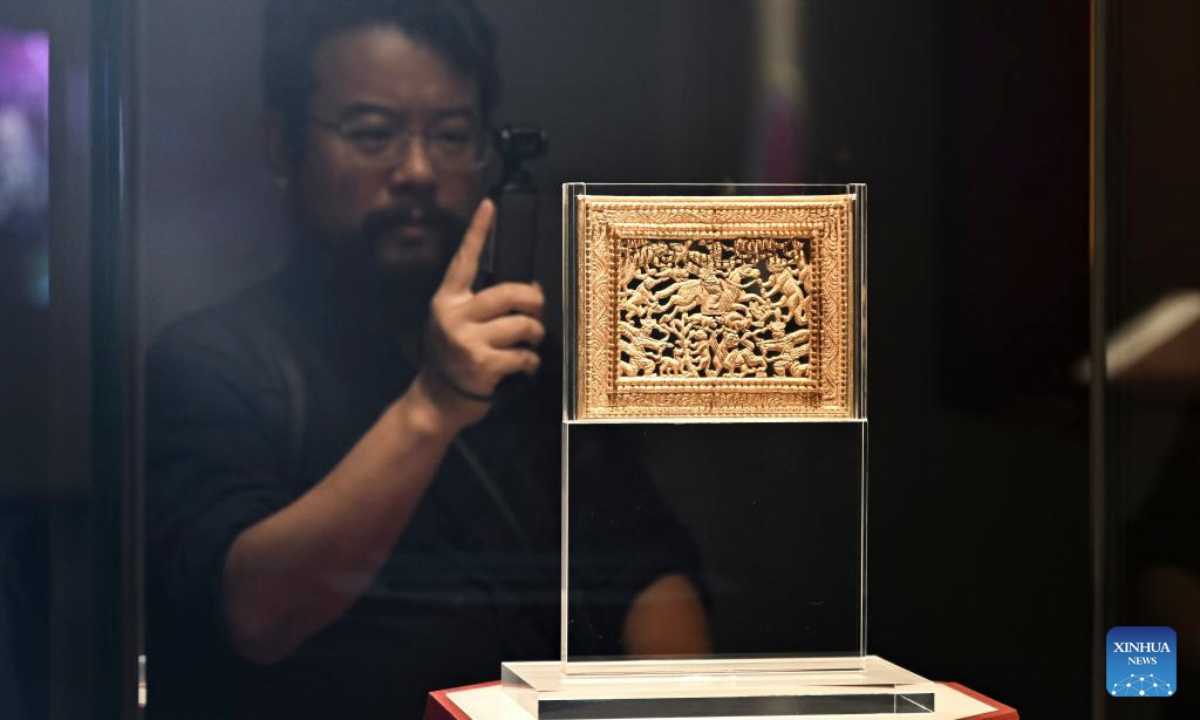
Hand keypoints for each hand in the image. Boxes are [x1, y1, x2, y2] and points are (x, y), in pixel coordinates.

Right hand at [418, 199, 544, 428]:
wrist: (436, 401)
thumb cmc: (451, 358)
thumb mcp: (452, 323)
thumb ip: (477, 304)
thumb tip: (527, 289)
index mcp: (446, 300)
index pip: (464, 260)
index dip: (478, 231)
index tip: (489, 204)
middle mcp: (454, 315)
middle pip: (510, 293)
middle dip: (534, 302)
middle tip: (538, 311)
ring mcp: (467, 341)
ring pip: (523, 325)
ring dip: (534, 336)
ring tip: (528, 343)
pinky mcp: (483, 364)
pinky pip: (524, 355)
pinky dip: (530, 362)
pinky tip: (523, 366)